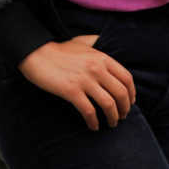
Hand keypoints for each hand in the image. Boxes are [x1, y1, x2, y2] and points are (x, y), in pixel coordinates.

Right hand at [19, 35, 136, 130]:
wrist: (37, 54)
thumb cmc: (59, 50)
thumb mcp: (82, 41)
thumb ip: (96, 41)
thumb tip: (105, 42)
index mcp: (102, 57)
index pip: (127, 78)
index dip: (132, 93)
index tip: (130, 103)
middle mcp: (97, 68)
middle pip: (121, 93)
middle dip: (125, 109)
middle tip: (122, 116)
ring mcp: (84, 80)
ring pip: (109, 104)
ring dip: (113, 117)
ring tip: (111, 123)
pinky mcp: (72, 91)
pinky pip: (89, 111)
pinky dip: (94, 122)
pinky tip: (93, 126)